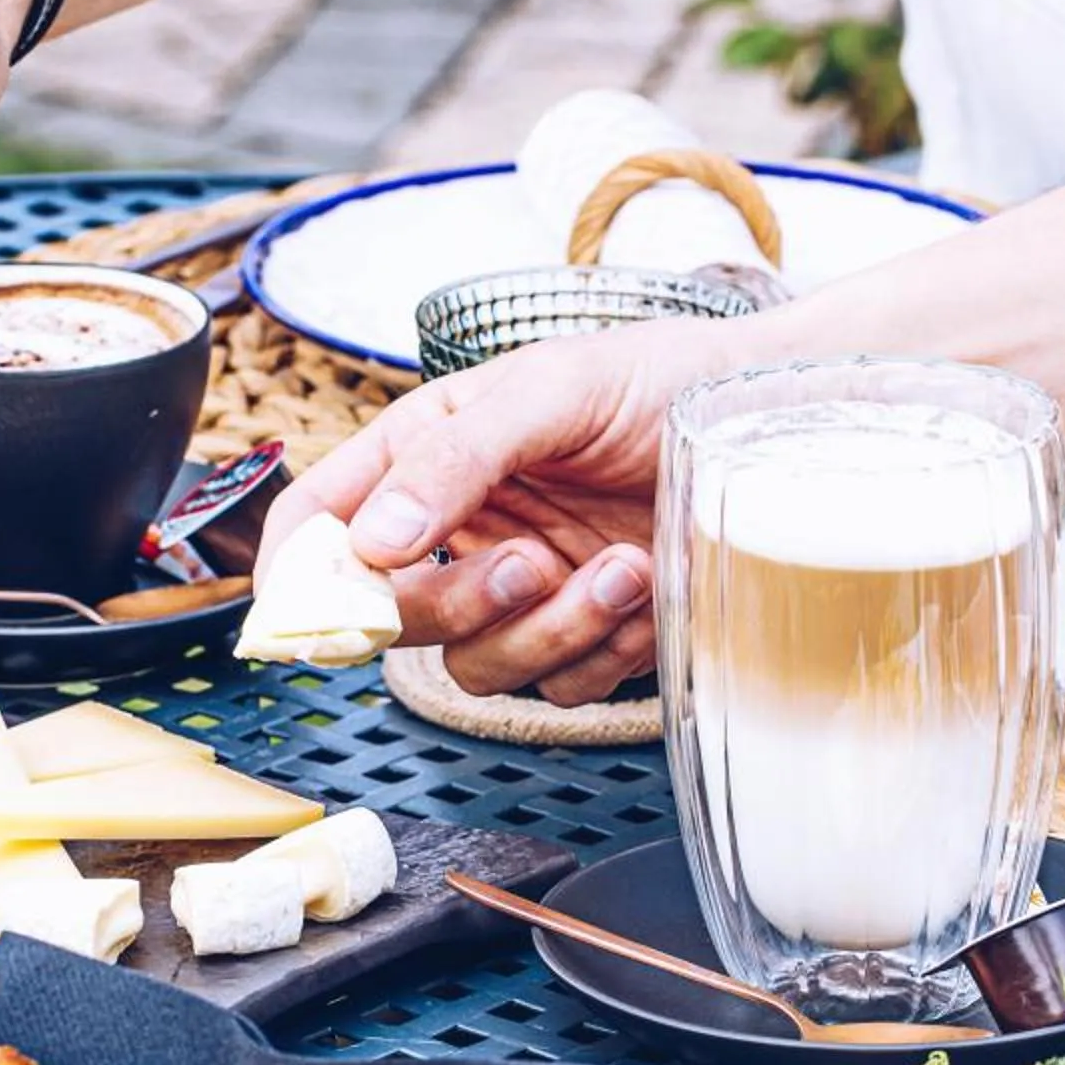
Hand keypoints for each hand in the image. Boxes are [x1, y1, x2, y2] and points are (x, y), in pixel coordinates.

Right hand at [260, 316, 757, 705]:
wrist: (767, 418)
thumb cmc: (658, 378)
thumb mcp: (550, 387)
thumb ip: (455, 458)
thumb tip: (373, 538)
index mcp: (420, 459)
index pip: (315, 526)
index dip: (296, 576)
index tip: (319, 606)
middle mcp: (456, 531)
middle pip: (387, 617)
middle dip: (452, 604)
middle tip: (524, 563)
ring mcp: (517, 590)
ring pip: (474, 665)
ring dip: (546, 630)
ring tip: (619, 566)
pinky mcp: (582, 635)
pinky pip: (557, 686)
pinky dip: (600, 649)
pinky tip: (646, 584)